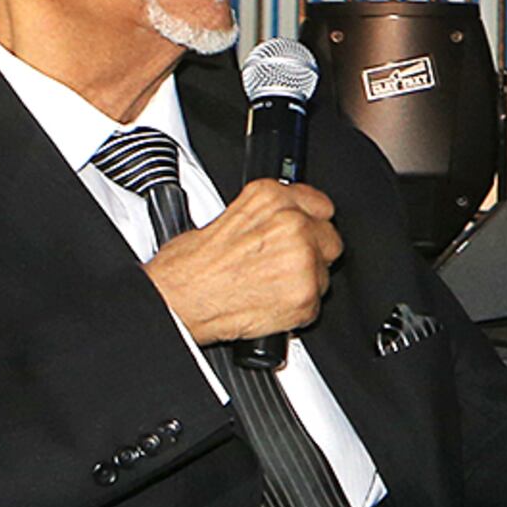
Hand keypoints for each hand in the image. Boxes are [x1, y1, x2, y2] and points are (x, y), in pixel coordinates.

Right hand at [141, 179, 341, 344]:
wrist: (177, 300)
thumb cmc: (189, 266)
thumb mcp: (228, 214)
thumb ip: (269, 213)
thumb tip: (288, 217)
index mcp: (273, 198)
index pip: (321, 205)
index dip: (311, 223)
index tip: (305, 232)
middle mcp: (293, 225)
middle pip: (330, 239)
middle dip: (311, 253)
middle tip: (281, 265)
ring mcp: (302, 260)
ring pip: (324, 274)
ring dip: (303, 282)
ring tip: (268, 285)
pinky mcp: (305, 296)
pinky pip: (315, 304)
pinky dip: (296, 308)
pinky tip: (268, 302)